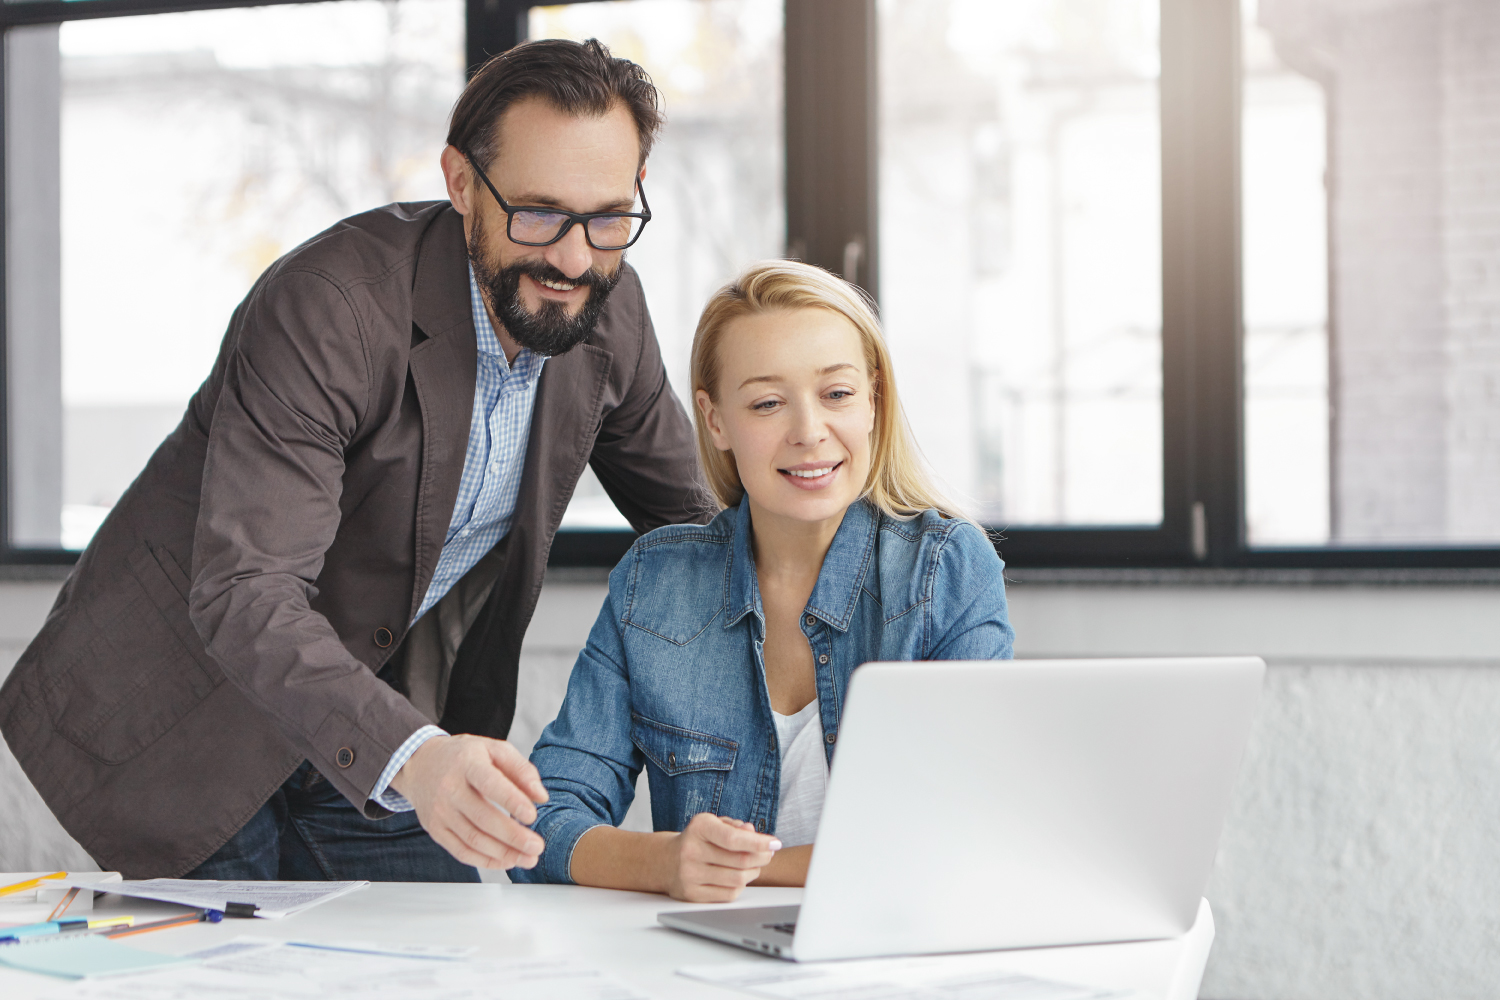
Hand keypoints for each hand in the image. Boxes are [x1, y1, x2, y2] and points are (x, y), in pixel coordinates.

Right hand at [390, 734, 548, 869]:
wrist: (421, 764)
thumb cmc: (464, 756)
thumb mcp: (494, 749)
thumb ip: (521, 770)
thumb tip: (541, 797)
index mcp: (468, 763)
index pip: (490, 784)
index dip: (512, 801)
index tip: (532, 815)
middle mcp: (450, 788)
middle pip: (482, 818)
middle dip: (513, 836)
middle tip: (537, 845)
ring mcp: (440, 811)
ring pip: (473, 839)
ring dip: (504, 853)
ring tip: (528, 858)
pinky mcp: (435, 829)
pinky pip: (461, 851)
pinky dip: (486, 861)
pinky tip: (507, 861)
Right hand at [661, 814, 780, 901]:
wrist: (666, 861)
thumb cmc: (698, 840)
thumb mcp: (714, 824)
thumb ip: (735, 827)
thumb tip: (753, 832)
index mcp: (699, 828)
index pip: (733, 838)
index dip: (758, 842)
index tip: (775, 843)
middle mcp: (691, 851)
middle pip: (740, 860)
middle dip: (762, 857)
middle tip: (768, 854)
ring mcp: (690, 875)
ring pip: (737, 879)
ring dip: (753, 872)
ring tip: (753, 865)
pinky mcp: (692, 894)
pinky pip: (729, 894)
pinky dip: (740, 885)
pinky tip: (738, 877)